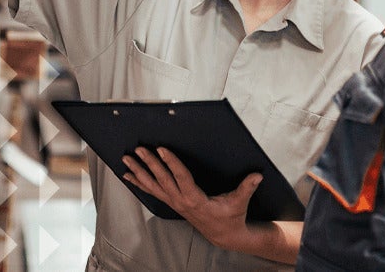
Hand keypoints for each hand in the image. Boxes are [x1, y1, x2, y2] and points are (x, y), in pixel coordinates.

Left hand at [122, 147, 262, 250]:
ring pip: (153, 186)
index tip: (161, 149)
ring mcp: (175, 203)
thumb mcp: (240, 202)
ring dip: (139, 172)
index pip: (181, 177)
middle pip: (162, 179)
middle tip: (139, 149)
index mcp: (196, 199)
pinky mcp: (173, 203)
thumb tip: (257, 175)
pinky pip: (153, 192)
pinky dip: (139, 183)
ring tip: (126, 159)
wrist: (224, 235)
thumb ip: (247, 187)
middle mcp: (182, 201)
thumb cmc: (231, 217)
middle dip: (149, 163)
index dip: (171, 163)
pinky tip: (128, 175)